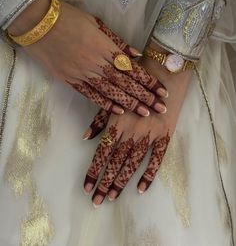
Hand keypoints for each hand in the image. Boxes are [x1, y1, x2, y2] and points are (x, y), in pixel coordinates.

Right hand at [8, 0, 167, 115]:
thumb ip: (117, 42)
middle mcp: (97, 64)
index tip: (162, 92)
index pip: (133, 69)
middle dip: (145, 97)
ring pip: (111, 93)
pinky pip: (91, 95)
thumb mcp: (96, 23)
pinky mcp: (70, 80)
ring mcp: (83, 74)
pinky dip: (105, 104)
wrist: (38, 23)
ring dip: (130, 104)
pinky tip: (119, 111)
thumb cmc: (69, 18)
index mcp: (106, 48)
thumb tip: (137, 54)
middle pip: (126, 84)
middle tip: (161, 109)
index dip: (149, 82)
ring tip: (145, 114)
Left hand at [83, 44, 192, 206]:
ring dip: (122, 181)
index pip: (102, 153)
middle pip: (116, 162)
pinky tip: (141, 188)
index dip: (94, 171)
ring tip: (113, 197)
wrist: (164, 71)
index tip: (87, 188)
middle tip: (97, 201)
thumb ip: (101, 119)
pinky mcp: (165, 135)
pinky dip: (149, 174)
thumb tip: (86, 137)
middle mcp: (132, 132)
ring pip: (133, 163)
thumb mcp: (114, 96)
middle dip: (105, 182)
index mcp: (117, 122)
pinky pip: (157, 159)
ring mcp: (150, 135)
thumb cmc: (136, 81)